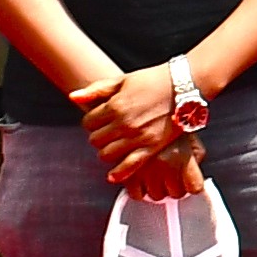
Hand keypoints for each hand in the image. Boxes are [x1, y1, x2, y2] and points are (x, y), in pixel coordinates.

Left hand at [74, 57, 205, 185]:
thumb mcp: (122, 80)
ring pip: (107, 154)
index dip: (91, 121)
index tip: (100, 119)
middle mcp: (123, 123)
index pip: (88, 123)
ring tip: (114, 145)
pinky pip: (130, 166)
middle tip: (108, 132)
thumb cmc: (152, 80)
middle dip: (98, 136)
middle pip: (95, 140)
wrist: (183, 86)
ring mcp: (137, 136)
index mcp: (115, 106)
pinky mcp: (151, 146)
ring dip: (106, 151)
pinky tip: (113, 176)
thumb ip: (96, 90)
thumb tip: (72, 97)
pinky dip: (119, 173)